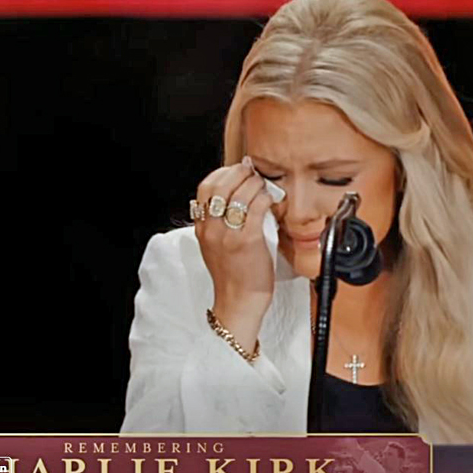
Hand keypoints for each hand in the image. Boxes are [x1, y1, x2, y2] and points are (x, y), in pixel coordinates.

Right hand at [194, 161, 276, 352]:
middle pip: (221, 185)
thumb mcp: (215, 246)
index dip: (222, 173)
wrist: (239, 302)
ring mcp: (228, 235)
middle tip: (253, 172)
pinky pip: (257, 208)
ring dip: (255, 184)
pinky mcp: (247, 240)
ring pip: (240, 193)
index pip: (205, 188)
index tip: (236, 170)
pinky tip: (270, 200)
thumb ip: (219, 223)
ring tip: (264, 186)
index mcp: (202, 228)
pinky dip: (265, 198)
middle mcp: (211, 229)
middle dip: (240, 173)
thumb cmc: (233, 275)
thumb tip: (237, 197)